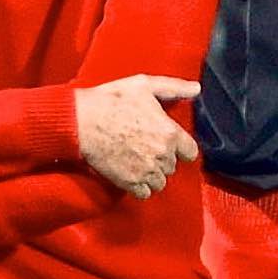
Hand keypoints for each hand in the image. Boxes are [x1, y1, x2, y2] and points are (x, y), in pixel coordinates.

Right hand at [73, 72, 201, 196]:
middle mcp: (162, 154)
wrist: (81, 121)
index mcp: (170, 133)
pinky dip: (139, 187)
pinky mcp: (129, 182)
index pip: (190, 152)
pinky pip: (144, 193)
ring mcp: (146, 170)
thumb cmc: (112, 100)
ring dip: (152, 175)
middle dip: (163, 159)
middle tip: (146, 149)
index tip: (169, 144)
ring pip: (160, 182)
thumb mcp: (145, 85)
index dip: (180, 148)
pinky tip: (131, 174)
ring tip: (138, 162)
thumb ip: (174, 88)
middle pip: (172, 167)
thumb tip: (196, 89)